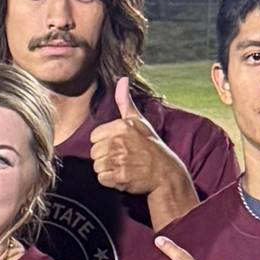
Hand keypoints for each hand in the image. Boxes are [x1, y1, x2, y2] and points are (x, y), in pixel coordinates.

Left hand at [88, 79, 197, 227]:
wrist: (166, 173)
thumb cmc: (151, 146)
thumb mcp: (139, 121)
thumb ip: (125, 101)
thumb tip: (122, 79)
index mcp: (121, 126)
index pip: (94, 136)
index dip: (104, 143)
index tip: (119, 146)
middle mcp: (119, 142)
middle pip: (94, 152)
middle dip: (105, 157)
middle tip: (123, 157)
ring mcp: (119, 160)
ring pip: (97, 166)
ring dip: (108, 169)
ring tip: (124, 166)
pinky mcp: (120, 177)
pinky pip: (102, 179)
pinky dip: (111, 181)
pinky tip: (123, 176)